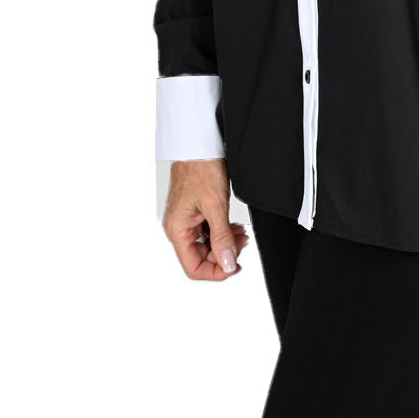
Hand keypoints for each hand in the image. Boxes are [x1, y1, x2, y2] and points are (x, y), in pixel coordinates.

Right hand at [162, 158, 249, 280]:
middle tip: (241, 244)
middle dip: (223, 254)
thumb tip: (227, 264)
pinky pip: (207, 231)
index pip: (194, 267)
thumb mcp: (215, 205)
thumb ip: (222, 238)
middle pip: (201, 258)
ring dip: (224, 243)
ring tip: (240, 234)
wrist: (199, 145)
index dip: (216, 271)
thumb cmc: (200, 168)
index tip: (234, 266)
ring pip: (206, 245)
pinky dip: (221, 232)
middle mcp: (178, 228)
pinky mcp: (194, 212)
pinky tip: (233, 226)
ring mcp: (186, 220)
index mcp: (177, 230)